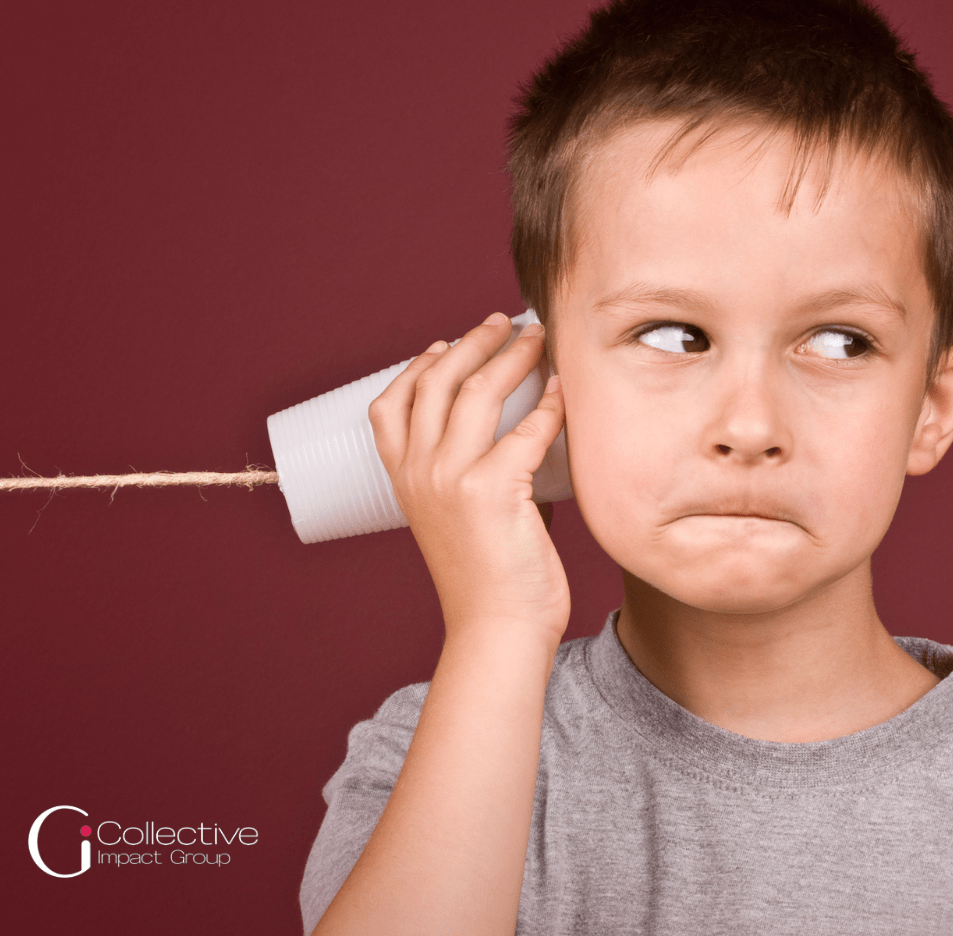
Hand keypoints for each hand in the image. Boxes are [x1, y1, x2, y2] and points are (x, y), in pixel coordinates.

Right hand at [368, 312, 568, 644]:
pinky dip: (550, 402)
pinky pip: (528, 427)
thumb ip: (477, 470)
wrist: (497, 630)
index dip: (415, 366)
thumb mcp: (459, 516)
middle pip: (434, 381)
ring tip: (534, 336)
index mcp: (403, 480)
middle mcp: (419, 472)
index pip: (388, 405)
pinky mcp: (491, 488)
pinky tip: (564, 389)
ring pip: (476, 390)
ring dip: (509, 355)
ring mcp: (451, 478)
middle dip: (470, 342)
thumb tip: (523, 424)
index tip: (444, 343)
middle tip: (501, 322)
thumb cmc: (490, 577)